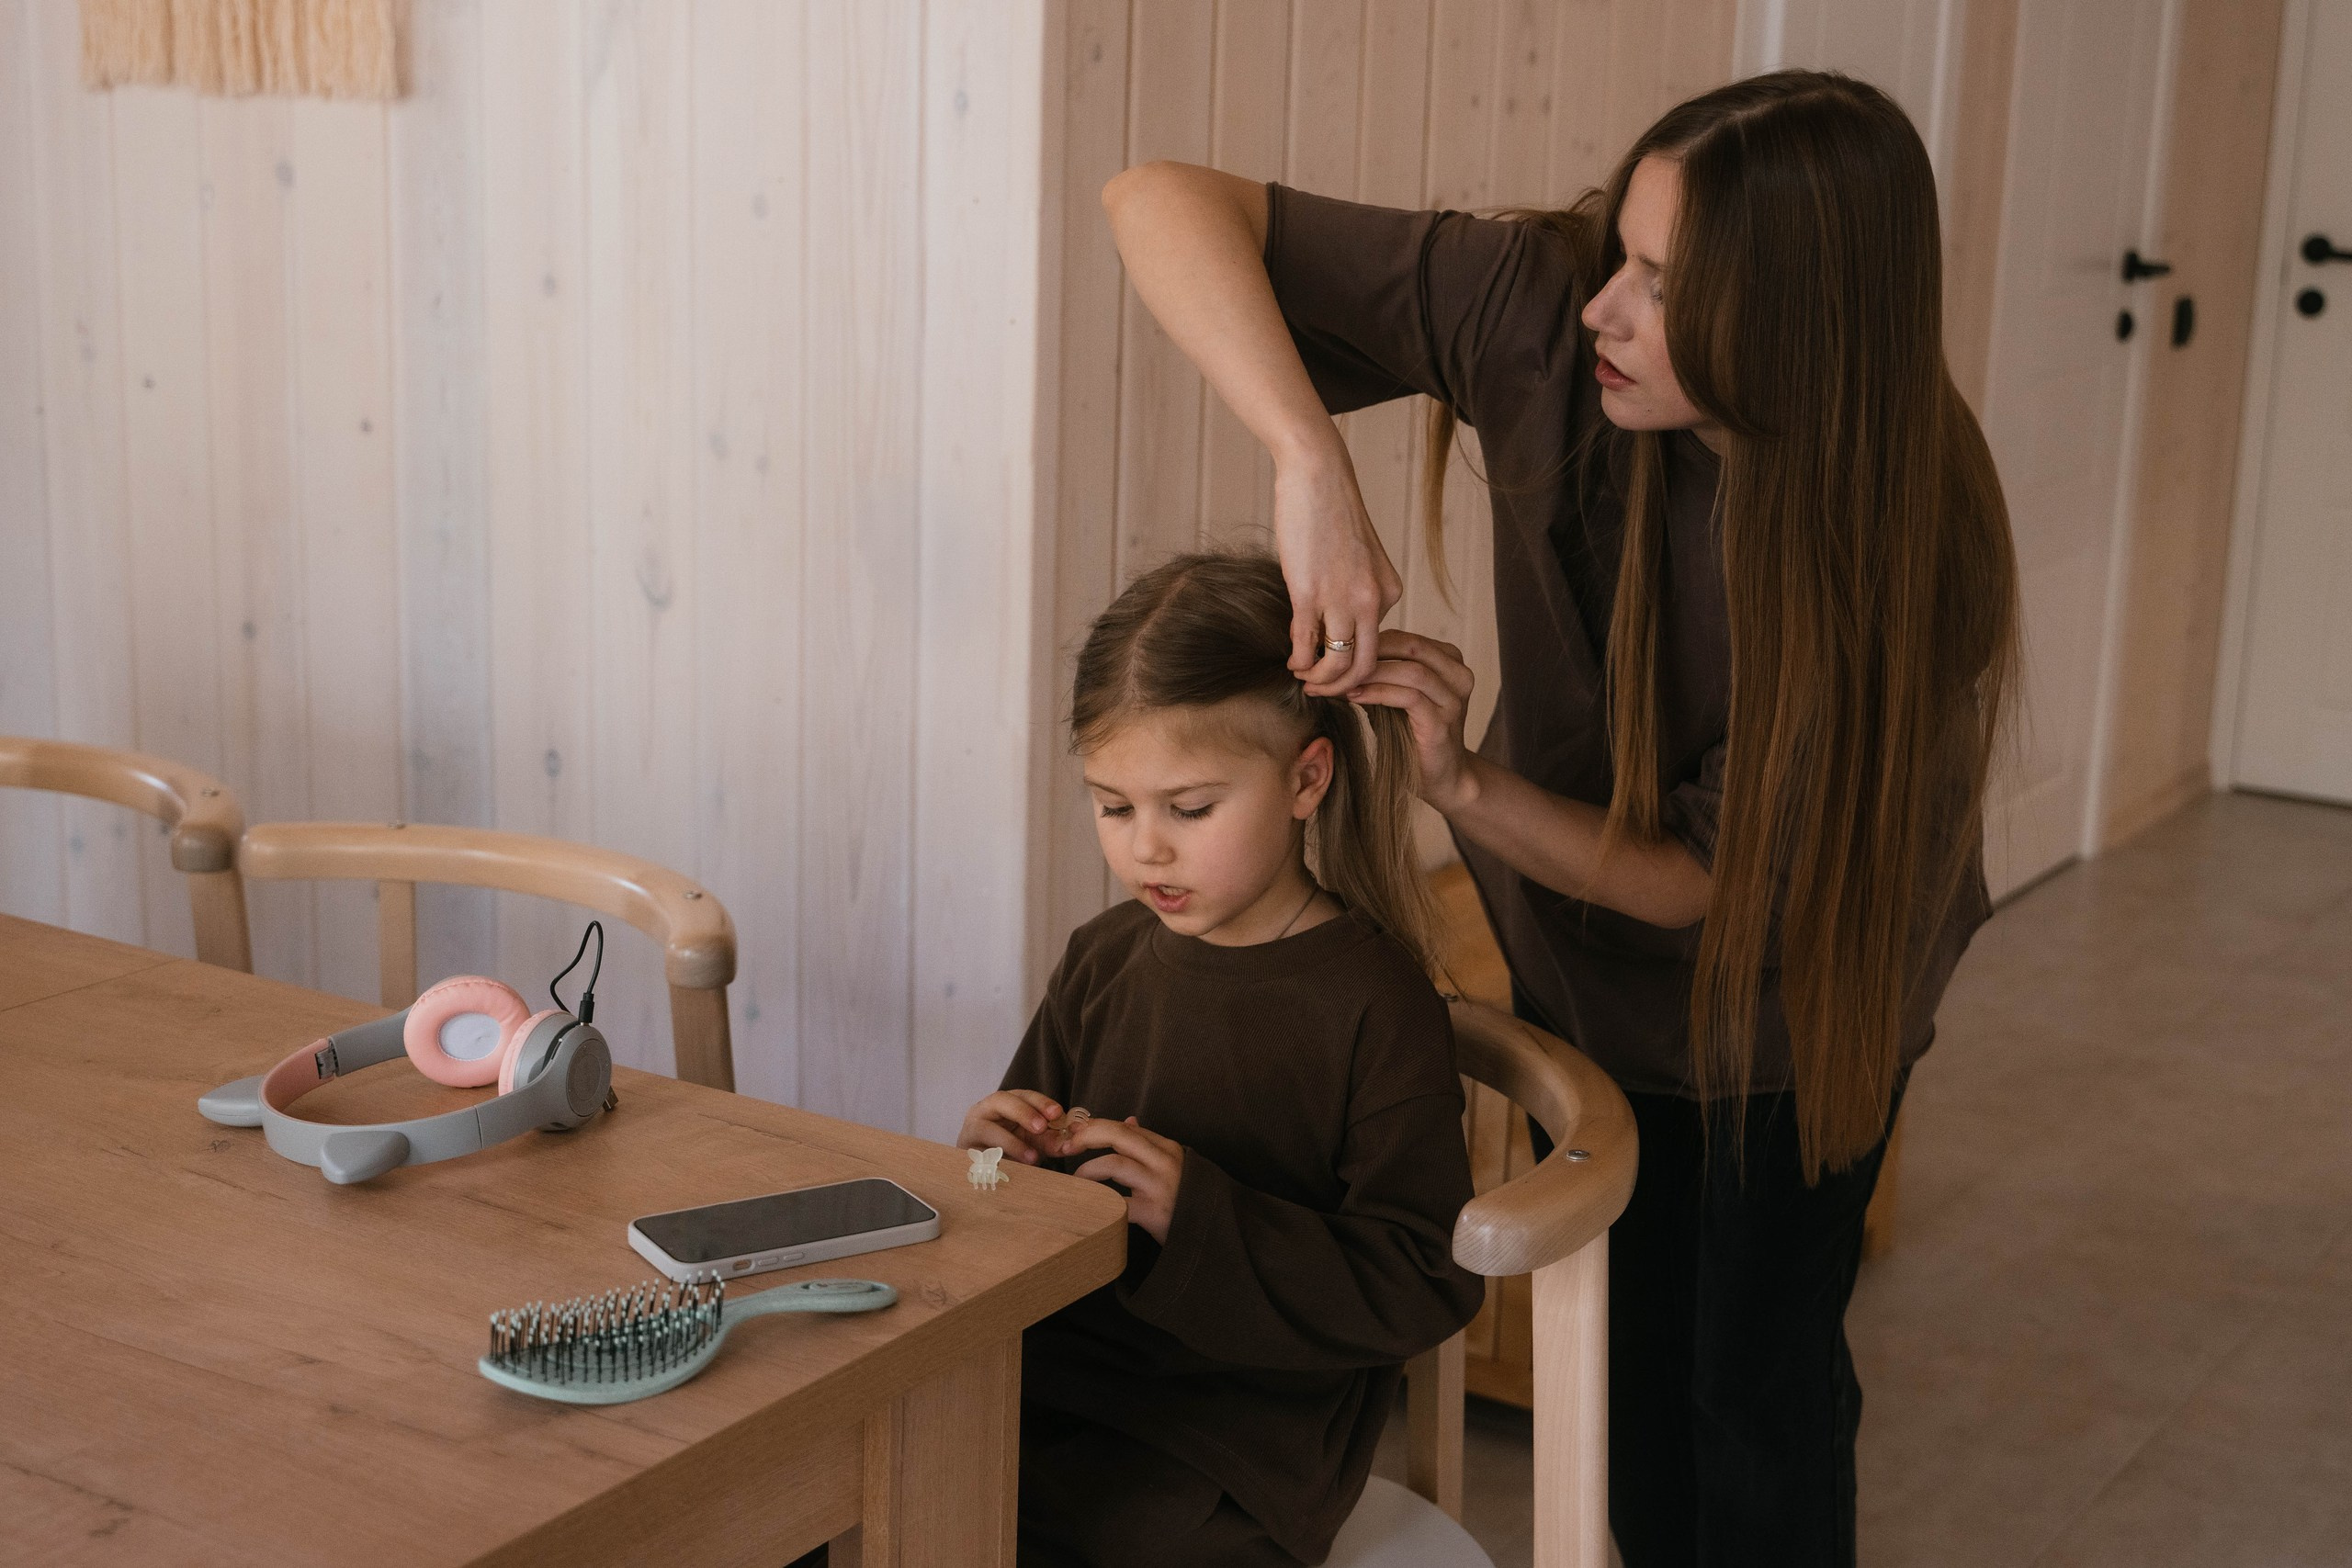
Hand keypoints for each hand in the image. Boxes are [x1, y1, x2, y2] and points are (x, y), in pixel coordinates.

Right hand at [957, 1090, 1066, 1165]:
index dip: (1040, 1102)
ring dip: (1012, 1143)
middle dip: (1023, 1112)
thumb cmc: (1010, 1149)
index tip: (1057, 1113)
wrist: (980, 1170)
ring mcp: (971, 1130)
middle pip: (1001, 1100)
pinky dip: (997, 1160)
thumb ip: (1050, 1140)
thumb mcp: (1033, 1141)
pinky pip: (979, 1154)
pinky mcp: (964, 1152)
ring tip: (1032, 1158)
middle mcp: (984, 1110)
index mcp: (1004, 1103)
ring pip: (988, 1129)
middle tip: (1041, 1127)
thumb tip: (1070, 1143)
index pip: (1023, 1095)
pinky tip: (1011, 1168)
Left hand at [1062, 1116, 1184, 1243]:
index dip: (1095, 1127)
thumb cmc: (1183, 1198)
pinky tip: (1087, 1205)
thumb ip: (1148, 1144)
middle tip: (1066, 1146)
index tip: (1072, 1132)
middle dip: (1087, 1136)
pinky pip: (1118, 1202)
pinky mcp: (1155, 1211)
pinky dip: (1098, 1202)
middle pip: (1118, 1135)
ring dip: (1088, 1169)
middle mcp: (1164, 1161)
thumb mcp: (1170, 1165)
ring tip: (1075, 1180)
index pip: (1125, 1127)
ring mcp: (1160, 1185)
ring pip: (1115, 1164)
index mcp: (1166, 1148)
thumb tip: (1128, 1120)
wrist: (1208, 1232)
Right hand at [1274, 443, 1402, 696]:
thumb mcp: (1358, 557)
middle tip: (1321, 691)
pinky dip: (1299, 661)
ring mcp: (1342, 598)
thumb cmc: (1332, 511)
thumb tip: (1336, 622)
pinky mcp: (1309, 593)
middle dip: (1342, 688)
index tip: (1339, 672)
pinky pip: (1307, 645)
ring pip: (1338, 663)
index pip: (1377, 645)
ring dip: (1319, 681)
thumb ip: (1355, 590)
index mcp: (1388, 591)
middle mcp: (1372, 600)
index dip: (1357, 666)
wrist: (1317, 476)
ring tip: (1303, 678)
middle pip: (1365, 666)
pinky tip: (1291, 662)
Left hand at [1347, 629, 1477, 810]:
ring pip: (1410, 669)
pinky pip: (1409, 697)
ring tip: (1337, 682)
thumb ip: (1377, 674)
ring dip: (1369, 673)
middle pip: (1409, 645)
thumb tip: (1332, 658)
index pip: (1404, 637)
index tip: (1333, 652)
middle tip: (1332, 662)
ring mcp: (1453, 699)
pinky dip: (1378, 693)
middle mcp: (1458, 675)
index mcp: (1449, 661)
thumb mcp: (1394, 697)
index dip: (1367, 641)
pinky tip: (1354, 697)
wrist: (1441, 778)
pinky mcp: (1443, 723)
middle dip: (1366, 652)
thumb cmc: (1413, 735)